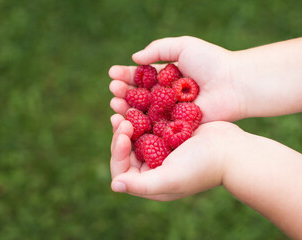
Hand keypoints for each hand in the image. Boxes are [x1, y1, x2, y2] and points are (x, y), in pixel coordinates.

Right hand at [109, 36, 245, 122]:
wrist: (234, 84)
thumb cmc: (211, 62)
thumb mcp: (183, 46)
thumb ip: (158, 49)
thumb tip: (134, 58)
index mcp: (167, 77)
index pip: (141, 77)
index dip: (126, 75)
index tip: (112, 74)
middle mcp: (166, 95)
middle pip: (139, 95)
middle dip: (123, 92)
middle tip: (112, 89)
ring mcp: (171, 112)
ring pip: (144, 111)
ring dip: (127, 107)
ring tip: (115, 102)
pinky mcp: (176, 127)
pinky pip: (156, 126)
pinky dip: (141, 124)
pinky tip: (128, 120)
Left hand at [110, 114, 243, 200]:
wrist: (231, 149)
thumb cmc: (202, 166)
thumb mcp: (171, 178)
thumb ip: (142, 185)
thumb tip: (115, 185)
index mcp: (151, 181)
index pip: (122, 170)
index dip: (118, 152)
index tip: (124, 134)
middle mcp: (153, 167)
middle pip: (126, 151)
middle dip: (120, 135)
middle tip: (118, 118)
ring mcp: (161, 150)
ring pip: (135, 135)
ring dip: (126, 122)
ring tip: (119, 108)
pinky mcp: (169, 135)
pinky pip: (148, 124)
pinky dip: (140, 114)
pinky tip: (134, 103)